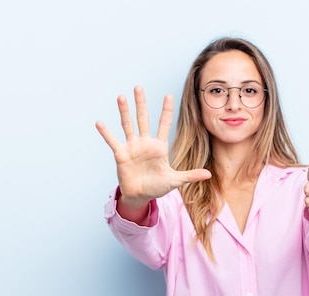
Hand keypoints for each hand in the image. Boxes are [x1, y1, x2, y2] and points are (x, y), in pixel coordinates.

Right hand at [96, 86, 211, 207]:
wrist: (140, 196)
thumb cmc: (157, 186)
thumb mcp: (175, 181)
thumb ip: (190, 175)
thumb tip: (209, 174)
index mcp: (159, 146)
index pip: (164, 124)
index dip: (166, 110)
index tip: (168, 95)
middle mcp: (145, 142)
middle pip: (143, 118)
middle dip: (141, 103)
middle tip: (138, 87)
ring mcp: (132, 147)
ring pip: (128, 125)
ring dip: (124, 111)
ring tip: (121, 97)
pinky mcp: (121, 154)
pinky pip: (112, 141)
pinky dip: (106, 133)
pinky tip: (100, 123)